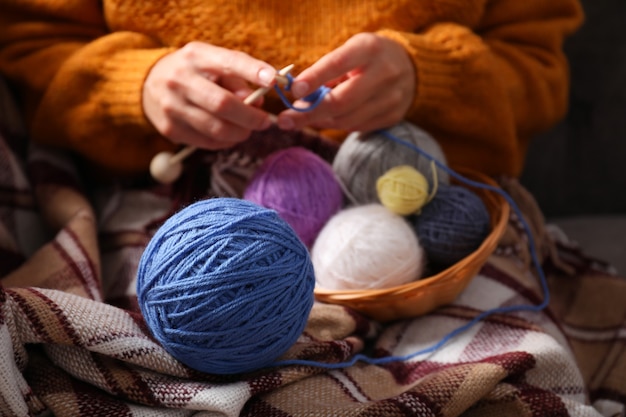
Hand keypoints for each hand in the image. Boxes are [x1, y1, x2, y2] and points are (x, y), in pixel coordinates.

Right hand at [143, 42, 276, 149]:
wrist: (149, 82)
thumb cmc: (194, 72)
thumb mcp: (213, 63)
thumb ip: (238, 79)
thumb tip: (257, 103)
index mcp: (196, 57)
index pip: (229, 62)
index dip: (253, 71)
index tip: (274, 81)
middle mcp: (180, 79)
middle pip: (223, 104)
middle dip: (250, 117)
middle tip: (264, 122)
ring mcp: (172, 105)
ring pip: (216, 128)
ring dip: (240, 133)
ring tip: (247, 130)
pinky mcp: (169, 128)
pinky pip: (206, 141)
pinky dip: (225, 141)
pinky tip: (229, 135)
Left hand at [276, 33, 415, 132]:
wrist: (411, 68)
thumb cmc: (369, 58)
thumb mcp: (351, 51)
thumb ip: (327, 71)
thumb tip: (298, 97)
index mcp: (370, 49)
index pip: (338, 64)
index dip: (315, 78)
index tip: (294, 91)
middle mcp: (384, 74)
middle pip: (341, 101)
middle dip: (309, 113)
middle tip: (284, 120)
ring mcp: (392, 98)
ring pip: (347, 120)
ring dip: (320, 121)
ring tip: (303, 117)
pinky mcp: (393, 116)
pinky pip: (356, 127)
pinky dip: (337, 124)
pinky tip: (325, 119)